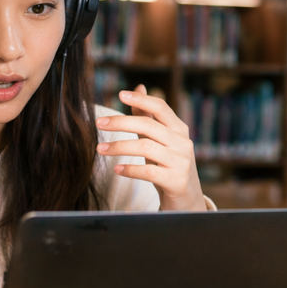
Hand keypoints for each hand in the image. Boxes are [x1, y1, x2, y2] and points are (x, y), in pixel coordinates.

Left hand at [96, 84, 206, 211]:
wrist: (187, 200)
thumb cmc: (169, 166)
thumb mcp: (159, 140)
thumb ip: (148, 116)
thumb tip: (139, 87)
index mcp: (178, 129)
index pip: (161, 108)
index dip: (141, 99)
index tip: (120, 94)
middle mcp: (182, 143)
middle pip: (149, 126)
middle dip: (121, 123)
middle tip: (99, 123)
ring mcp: (181, 162)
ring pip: (147, 148)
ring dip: (120, 147)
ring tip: (101, 149)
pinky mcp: (177, 181)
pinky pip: (149, 172)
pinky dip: (131, 169)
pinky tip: (117, 169)